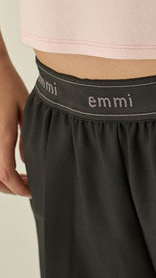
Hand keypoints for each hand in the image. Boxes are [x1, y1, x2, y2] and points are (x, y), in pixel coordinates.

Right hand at [0, 55, 31, 197]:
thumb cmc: (8, 85)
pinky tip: (13, 164)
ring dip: (3, 180)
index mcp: (1, 134)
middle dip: (11, 188)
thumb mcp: (24, 108)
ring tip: (22, 176)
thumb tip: (29, 159)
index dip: (18, 187)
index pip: (5, 172)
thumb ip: (27, 135)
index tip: (31, 192)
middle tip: (29, 186)